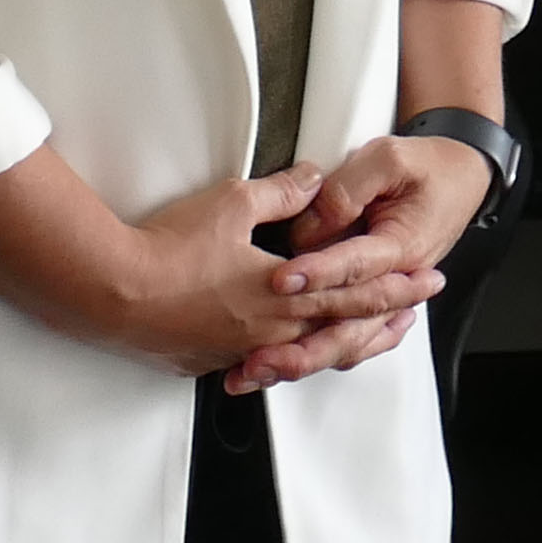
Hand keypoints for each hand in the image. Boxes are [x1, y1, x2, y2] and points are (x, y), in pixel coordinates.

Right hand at [96, 165, 439, 381]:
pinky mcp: (205, 361)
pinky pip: (254, 362)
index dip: (396, 284)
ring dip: (332, 344)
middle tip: (412, 320)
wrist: (113, 293)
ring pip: (299, 352)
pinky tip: (280, 354)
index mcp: (285, 292)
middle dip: (380, 321)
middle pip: (338, 329)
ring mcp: (238, 351)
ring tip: (350, 341)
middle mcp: (270, 330)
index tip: (428, 280)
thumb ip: (281, 193)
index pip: (356, 289)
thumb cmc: (171, 248)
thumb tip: (314, 179)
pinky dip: (278, 357)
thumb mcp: (232, 203)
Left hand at [214, 134, 490, 394]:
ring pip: (345, 343)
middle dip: (300, 344)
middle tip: (259, 353)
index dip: (318, 273)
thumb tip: (312, 221)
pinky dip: (316, 360)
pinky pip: (347, 343)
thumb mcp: (391, 158)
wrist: (459, 181)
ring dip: (302, 360)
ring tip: (259, 370)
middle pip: (348, 325)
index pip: (355, 265)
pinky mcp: (371, 305)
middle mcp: (394, 282)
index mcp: (402, 246)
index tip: (280, 279)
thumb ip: (348, 188)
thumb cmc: (428, 170)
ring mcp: (384, 300)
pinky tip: (283, 371)